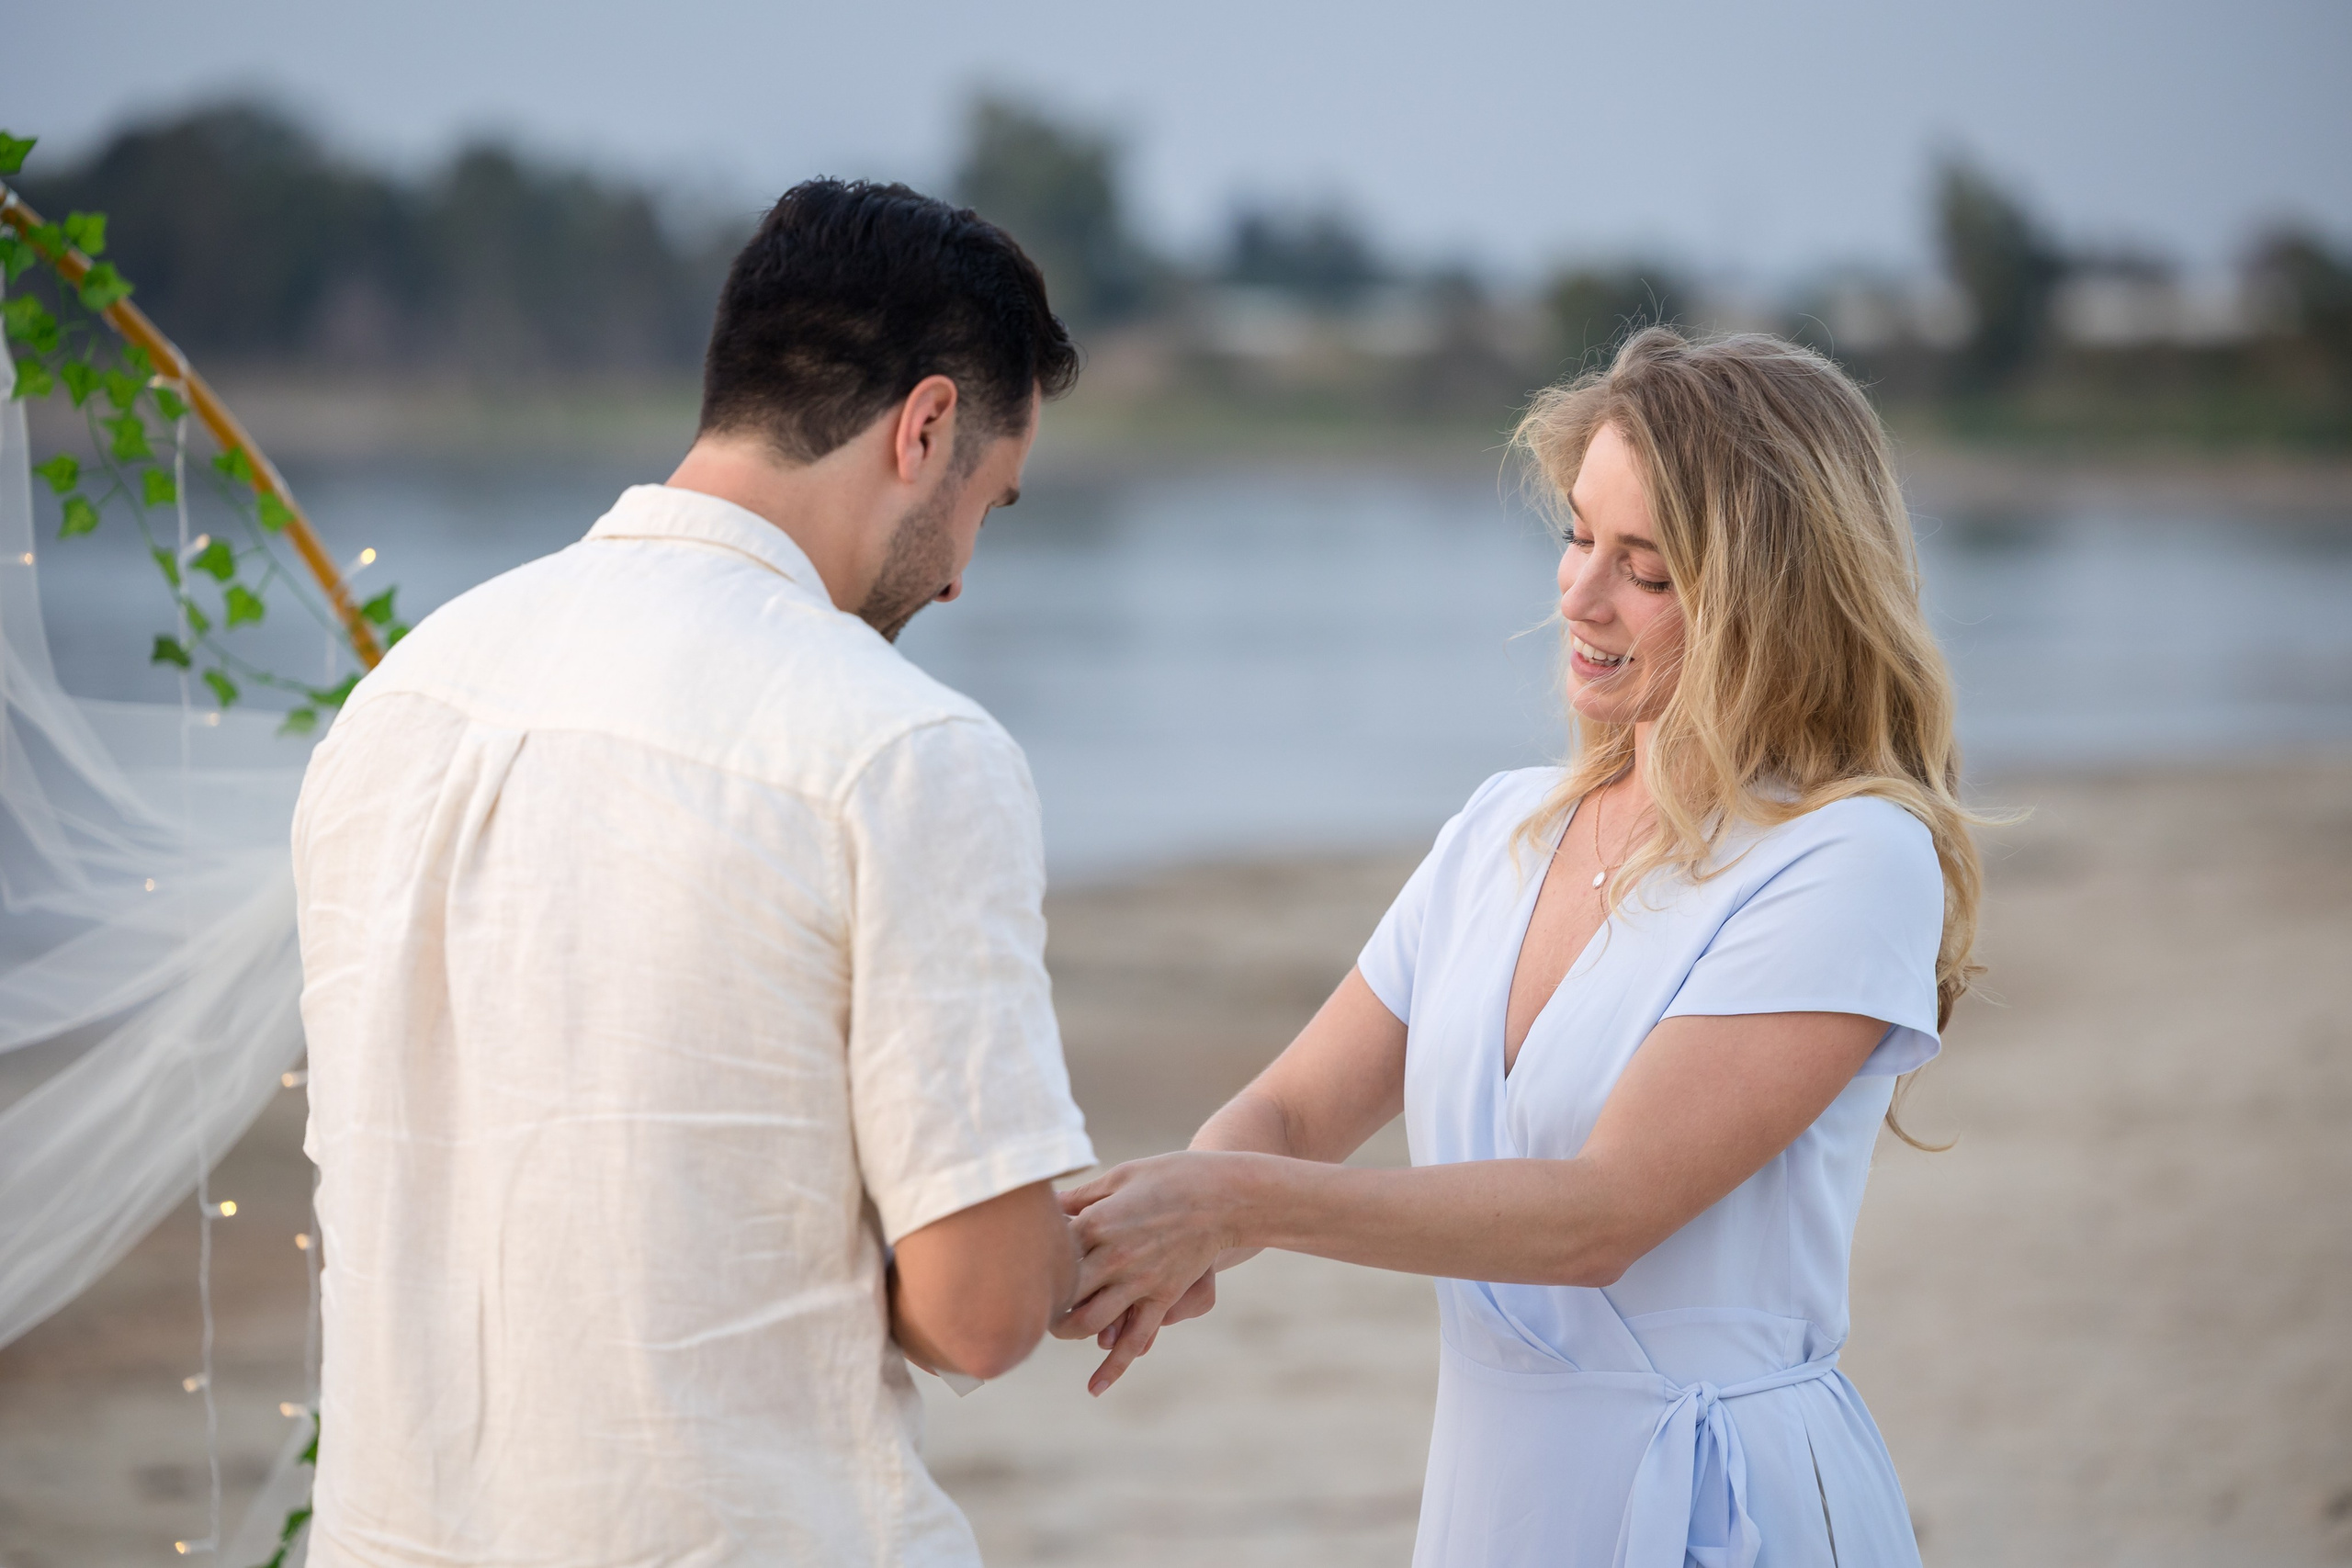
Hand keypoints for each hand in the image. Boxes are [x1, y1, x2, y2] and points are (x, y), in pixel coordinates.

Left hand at [1055, 1152, 1249, 1394]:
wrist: (1225, 1195)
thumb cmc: (1170, 1176)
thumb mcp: (1121, 1175)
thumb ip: (1081, 1195)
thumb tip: (1044, 1203)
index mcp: (1098, 1222)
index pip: (1050, 1251)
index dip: (1031, 1256)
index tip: (1020, 1257)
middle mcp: (1115, 1257)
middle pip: (1063, 1294)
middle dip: (1044, 1301)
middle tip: (1034, 1300)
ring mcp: (1140, 1282)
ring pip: (1091, 1323)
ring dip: (1068, 1331)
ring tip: (1059, 1326)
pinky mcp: (1162, 1297)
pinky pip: (1136, 1339)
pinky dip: (1113, 1366)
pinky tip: (1094, 1388)